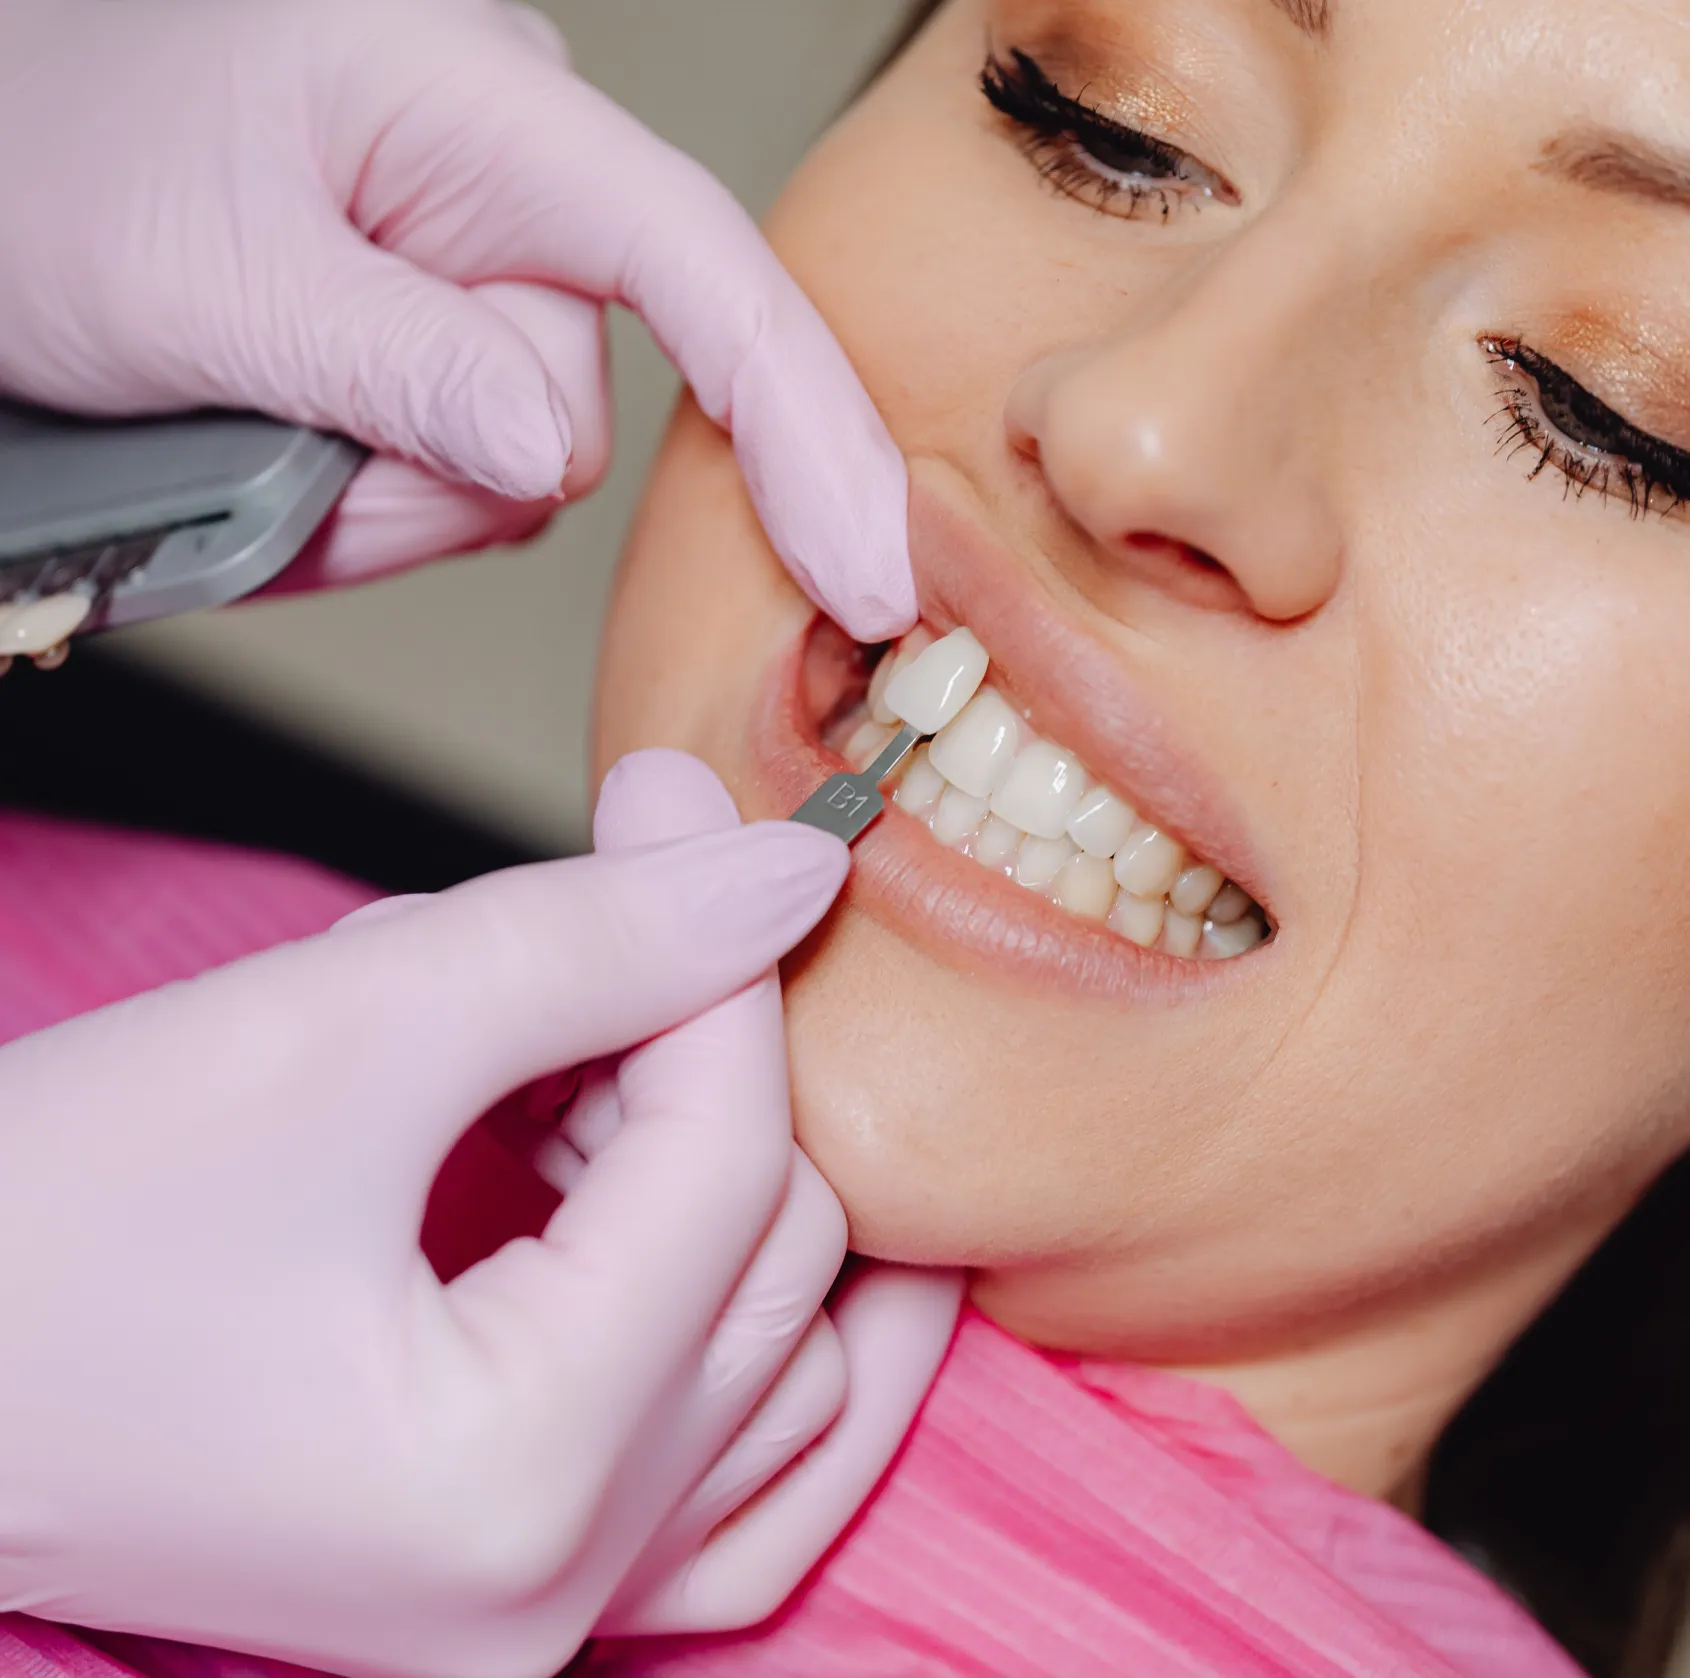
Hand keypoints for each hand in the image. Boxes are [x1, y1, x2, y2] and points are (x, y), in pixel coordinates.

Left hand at [0, 0, 913, 640]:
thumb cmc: (38, 155)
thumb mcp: (202, 274)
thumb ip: (394, 363)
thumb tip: (544, 451)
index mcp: (476, 105)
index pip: (697, 266)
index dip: (800, 424)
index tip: (863, 570)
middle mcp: (507, 179)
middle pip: (574, 411)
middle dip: (435, 477)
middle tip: (284, 441)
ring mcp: (476, 263)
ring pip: (511, 466)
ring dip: (385, 497)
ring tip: (253, 428)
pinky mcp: (442, 336)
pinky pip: (460, 472)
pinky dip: (372, 500)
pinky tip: (285, 446)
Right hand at [0, 751, 957, 1677]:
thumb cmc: (40, 1224)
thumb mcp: (335, 1031)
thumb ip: (593, 942)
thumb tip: (786, 874)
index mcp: (515, 1476)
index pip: (730, 1168)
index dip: (722, 968)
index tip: (688, 821)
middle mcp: (553, 1592)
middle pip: (775, 1262)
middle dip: (702, 1067)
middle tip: (600, 938)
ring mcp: (538, 1616)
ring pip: (786, 1366)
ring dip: (716, 1179)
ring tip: (576, 1065)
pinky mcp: (508, 1588)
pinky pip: (739, 1482)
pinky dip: (736, 1316)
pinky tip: (658, 1188)